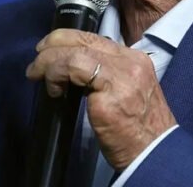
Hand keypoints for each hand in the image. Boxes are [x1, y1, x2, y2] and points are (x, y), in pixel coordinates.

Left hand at [25, 29, 176, 170]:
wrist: (154, 153)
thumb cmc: (137, 130)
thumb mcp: (127, 91)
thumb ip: (107, 75)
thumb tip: (73, 68)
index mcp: (135, 60)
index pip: (95, 38)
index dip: (67, 39)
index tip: (50, 49)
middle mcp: (130, 62)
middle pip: (83, 39)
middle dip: (53, 45)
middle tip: (37, 60)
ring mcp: (121, 76)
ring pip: (75, 52)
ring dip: (49, 62)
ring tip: (37, 74)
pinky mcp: (109, 94)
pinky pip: (73, 69)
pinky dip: (56, 74)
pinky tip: (53, 90)